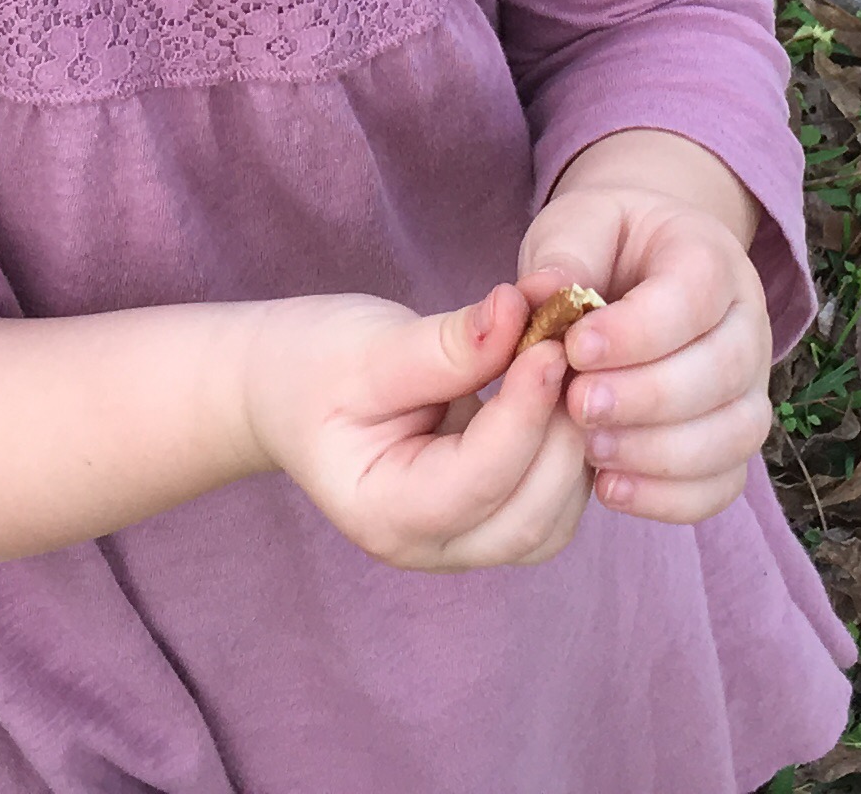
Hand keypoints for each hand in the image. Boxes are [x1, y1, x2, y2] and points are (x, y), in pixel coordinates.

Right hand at [238, 287, 589, 571]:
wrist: (288, 392)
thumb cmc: (314, 368)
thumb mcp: (367, 347)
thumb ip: (446, 344)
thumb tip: (518, 313)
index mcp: (384, 512)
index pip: (479, 479)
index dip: (526, 410)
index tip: (549, 341)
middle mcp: (429, 547)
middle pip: (530, 516)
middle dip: (560, 432)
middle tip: (570, 350)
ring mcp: (463, 543)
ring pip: (553, 520)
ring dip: (572, 446)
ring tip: (564, 370)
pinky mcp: (490, 520)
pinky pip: (553, 504)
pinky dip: (568, 455)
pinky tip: (556, 397)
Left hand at [518, 147, 775, 525]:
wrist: (636, 269)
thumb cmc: (604, 246)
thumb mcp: (577, 226)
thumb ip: (563, 254)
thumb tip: (545, 292)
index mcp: (711, 258)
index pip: (696, 297)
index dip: (637, 331)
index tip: (576, 349)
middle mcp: (746, 325)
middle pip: (724, 371)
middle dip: (647, 397)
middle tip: (578, 404)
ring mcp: (748, 388)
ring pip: (734, 435)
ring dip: (660, 452)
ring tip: (590, 449)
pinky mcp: (731, 441)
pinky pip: (724, 484)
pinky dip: (671, 497)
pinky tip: (610, 487)